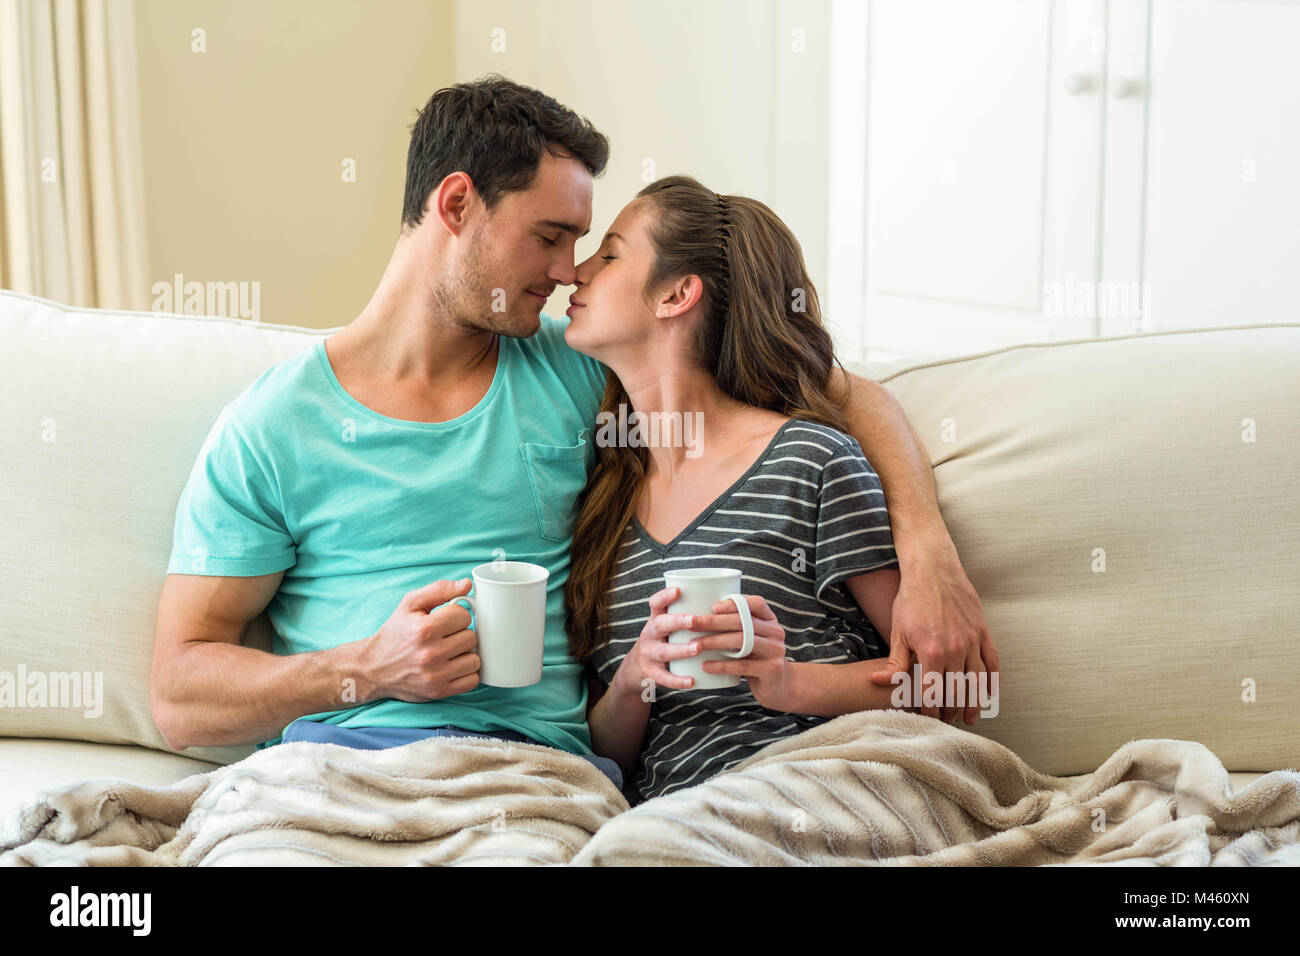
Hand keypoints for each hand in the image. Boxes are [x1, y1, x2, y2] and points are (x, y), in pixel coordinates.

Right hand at [357, 579, 480, 703]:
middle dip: (460, 634)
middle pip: (471, 637)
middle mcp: (430, 654)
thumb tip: (467, 584)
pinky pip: (472, 680)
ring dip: (465, 654)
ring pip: (474, 659)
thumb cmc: (394, 634)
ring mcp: (435, 676)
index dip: (456, 615)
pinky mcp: (439, 692)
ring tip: (449, 652)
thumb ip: (439, 590)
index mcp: (424, 629)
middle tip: (445, 637)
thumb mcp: (409, 605)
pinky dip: (466, 673)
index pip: (464, 616)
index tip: (446, 620)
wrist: (373, 669)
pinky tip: (452, 666)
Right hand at [613, 586, 707, 696]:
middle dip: (677, 621)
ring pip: (663, 651)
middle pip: (660, 625)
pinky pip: (664, 677)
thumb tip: (724, 601)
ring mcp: (649, 654)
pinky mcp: (651, 672)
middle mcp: (649, 634)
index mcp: (655, 619)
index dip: (665, 596)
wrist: (636, 666)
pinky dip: (678, 680)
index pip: (655, 603)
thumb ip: (685, 614)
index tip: (678, 590)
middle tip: (694, 620)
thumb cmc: (663, 639)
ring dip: (681, 650)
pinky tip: (692, 681)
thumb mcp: (666, 625)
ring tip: (697, 648)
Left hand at [688, 594, 795, 711]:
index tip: (712, 607)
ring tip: (694, 645)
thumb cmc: (756, 659)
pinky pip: (742, 665)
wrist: (779, 687)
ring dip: (714, 641)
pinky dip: (721, 665)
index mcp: (770, 620)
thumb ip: (737, 627)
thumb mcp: (751, 639)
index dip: (734, 603)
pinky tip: (705, 665)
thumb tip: (699, 615)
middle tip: (691, 624)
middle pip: (742, 621)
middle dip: (713, 621)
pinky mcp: (772, 670)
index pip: (755, 603)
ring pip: (740, 641)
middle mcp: (776, 632)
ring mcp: (776, 651)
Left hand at [869, 548, 998, 725]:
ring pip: (977, 682)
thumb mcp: (898, 632)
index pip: (932, 694)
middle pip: (957, 693)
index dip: (930, 711)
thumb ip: (893, 663)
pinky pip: (992, 662)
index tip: (927, 721)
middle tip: (947, 723)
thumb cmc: (911, 599)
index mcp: (931, 653)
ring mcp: (973, 641)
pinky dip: (992, 680)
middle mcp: (956, 650)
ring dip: (974, 703)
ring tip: (970, 718)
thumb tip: (878, 683)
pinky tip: (988, 694)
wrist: (933, 569)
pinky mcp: (983, 632)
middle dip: (951, 712)